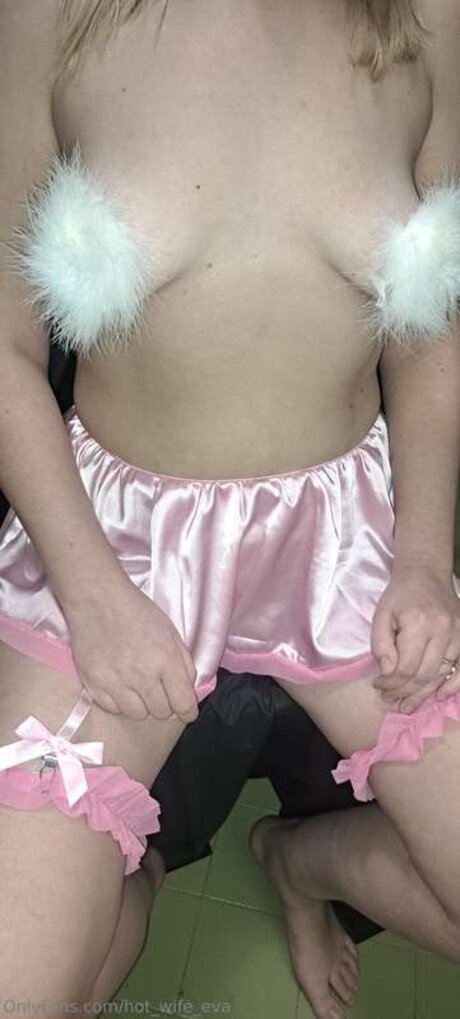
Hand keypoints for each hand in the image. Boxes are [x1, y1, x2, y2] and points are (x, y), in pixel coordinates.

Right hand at [65, 575, 198, 721]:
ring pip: (137, 715)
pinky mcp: (93, 684)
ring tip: (138, 688)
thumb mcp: (171, 631)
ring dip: (142, 706)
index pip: (183, 704)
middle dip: (165, 705)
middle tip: (159, 690)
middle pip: (161, 713)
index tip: (186, 711)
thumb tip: (186, 688)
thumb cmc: (136, 610)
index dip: (188, 712)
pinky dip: (120, 702)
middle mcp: (142, 676)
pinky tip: (120, 685)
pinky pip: (113, 709)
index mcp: (165, 660)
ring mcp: (115, 682)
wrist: (97, 598)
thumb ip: (183, 662)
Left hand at [370, 565, 459, 712]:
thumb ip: (380, 645)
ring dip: (424, 694)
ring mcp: (458, 633)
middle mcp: (442, 630)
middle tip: (392, 701)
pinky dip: (453, 685)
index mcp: (417, 623)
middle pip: (424, 674)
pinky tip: (438, 695)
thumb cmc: (400, 597)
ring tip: (408, 705)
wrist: (426, 575)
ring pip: (441, 674)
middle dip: (405, 692)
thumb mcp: (381, 615)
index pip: (405, 666)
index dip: (391, 683)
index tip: (379, 686)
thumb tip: (388, 672)